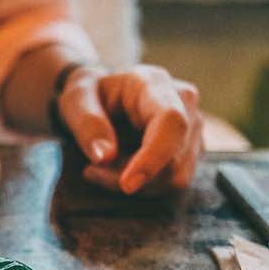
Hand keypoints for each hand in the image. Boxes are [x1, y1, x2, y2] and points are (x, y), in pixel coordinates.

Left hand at [57, 64, 201, 194]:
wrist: (104, 95)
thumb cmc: (90, 94)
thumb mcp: (76, 100)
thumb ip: (87, 124)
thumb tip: (105, 156)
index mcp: (155, 84)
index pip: (171, 122)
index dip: (153, 157)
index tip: (127, 185)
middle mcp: (184, 103)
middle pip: (174, 160)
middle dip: (130, 176)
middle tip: (92, 170)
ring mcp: (193, 128)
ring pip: (174, 177)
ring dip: (136, 183)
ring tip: (106, 166)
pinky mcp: (191, 150)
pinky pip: (171, 181)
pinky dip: (143, 184)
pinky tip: (121, 168)